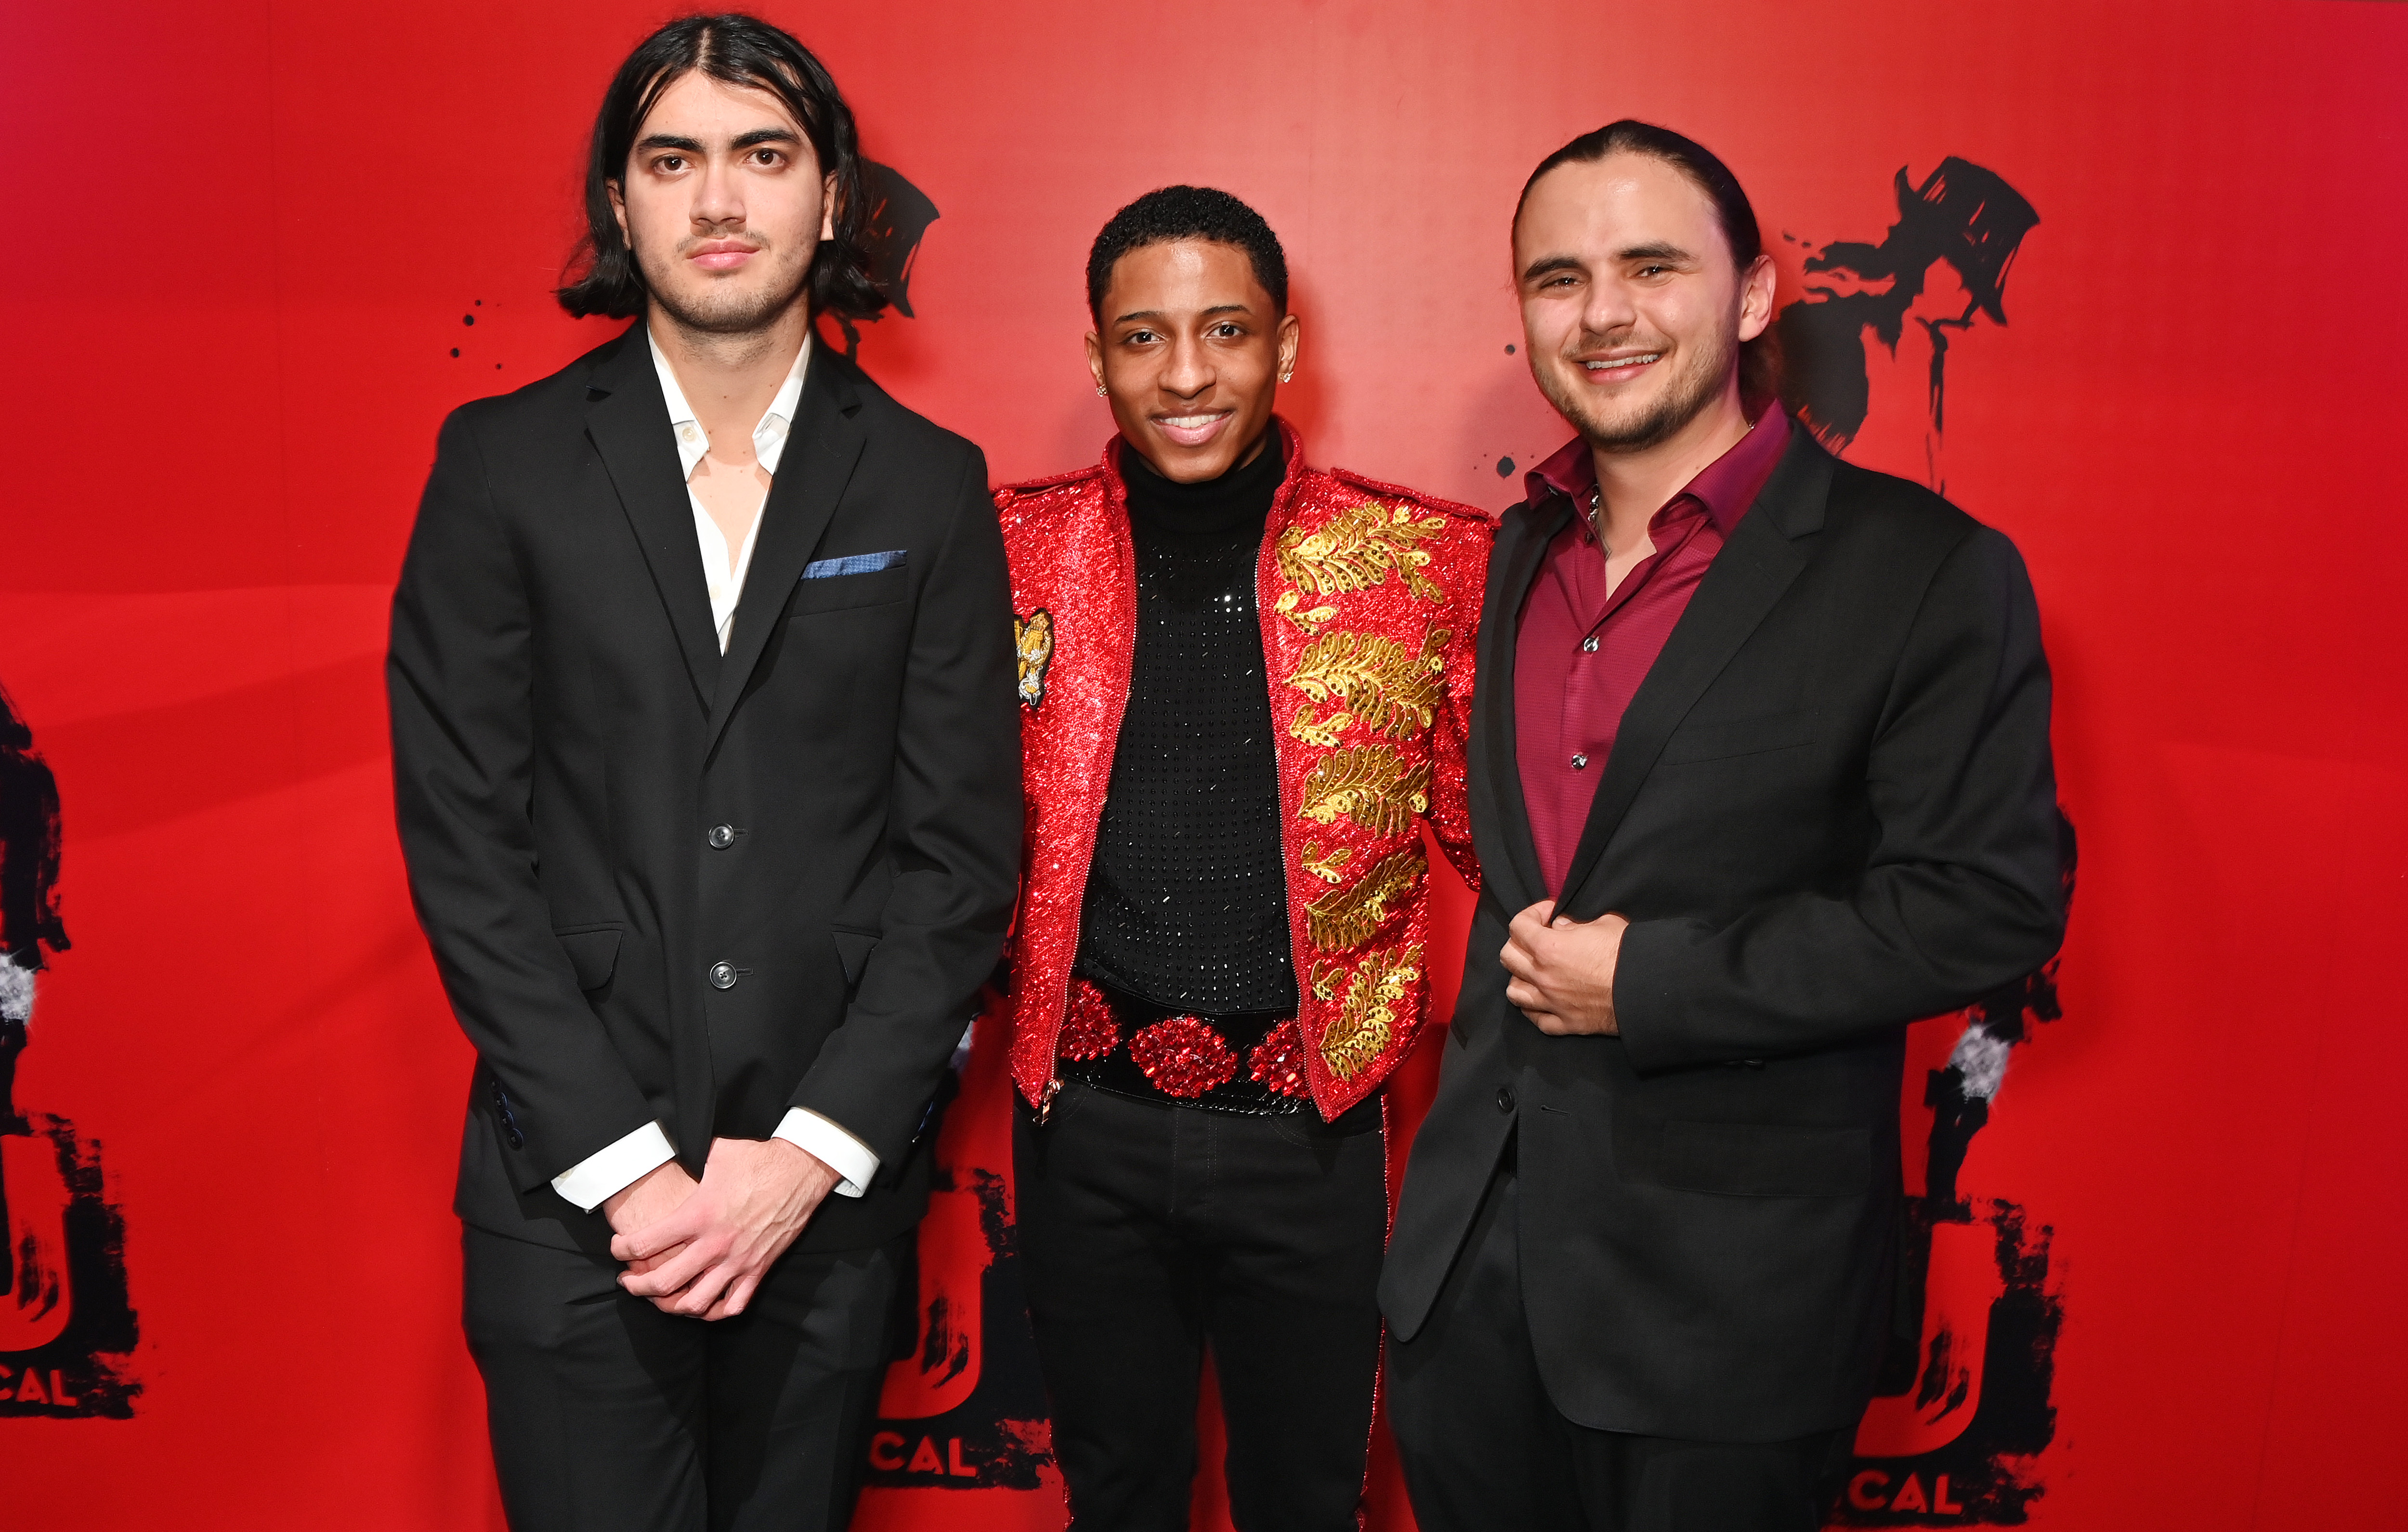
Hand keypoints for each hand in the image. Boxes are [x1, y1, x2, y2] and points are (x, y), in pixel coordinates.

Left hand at [612, 1137, 837, 1319]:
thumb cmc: (757, 1159)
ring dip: (670, 1305)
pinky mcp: (758, 1269)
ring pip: (695, 1303)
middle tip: (628, 1279)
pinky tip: (701, 1304)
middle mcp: (715, 1244)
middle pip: (663, 1282)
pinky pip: (733, 1305)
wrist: (800, 1170)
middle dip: (637, 1285)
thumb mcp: (716, 1154)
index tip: (618, 1248)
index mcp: (699, 1215)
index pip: (646, 1243)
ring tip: (660, 1297)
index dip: (622, 1249)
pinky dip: (713, 1311)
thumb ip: (689, 1163)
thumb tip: (668, 1149)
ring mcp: (738, 1261)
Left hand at [1501, 900, 1628, 1035]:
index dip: (1532, 913)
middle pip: (1508, 956)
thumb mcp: (1605, 924)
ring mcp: (1551, 1003)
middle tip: (1539, 939)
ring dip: (1520, 978)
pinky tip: (1543, 1000)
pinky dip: (1534, 1009)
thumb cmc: (1627, 954)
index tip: (1550, 913)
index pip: (1518, 925)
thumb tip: (1560, 926)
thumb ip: (1575, 924)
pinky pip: (1536, 1019)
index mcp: (1548, 948)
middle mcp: (1542, 976)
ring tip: (1535, 971)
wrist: (1646, 990)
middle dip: (1520, 943)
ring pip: (1514, 992)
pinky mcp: (1564, 1023)